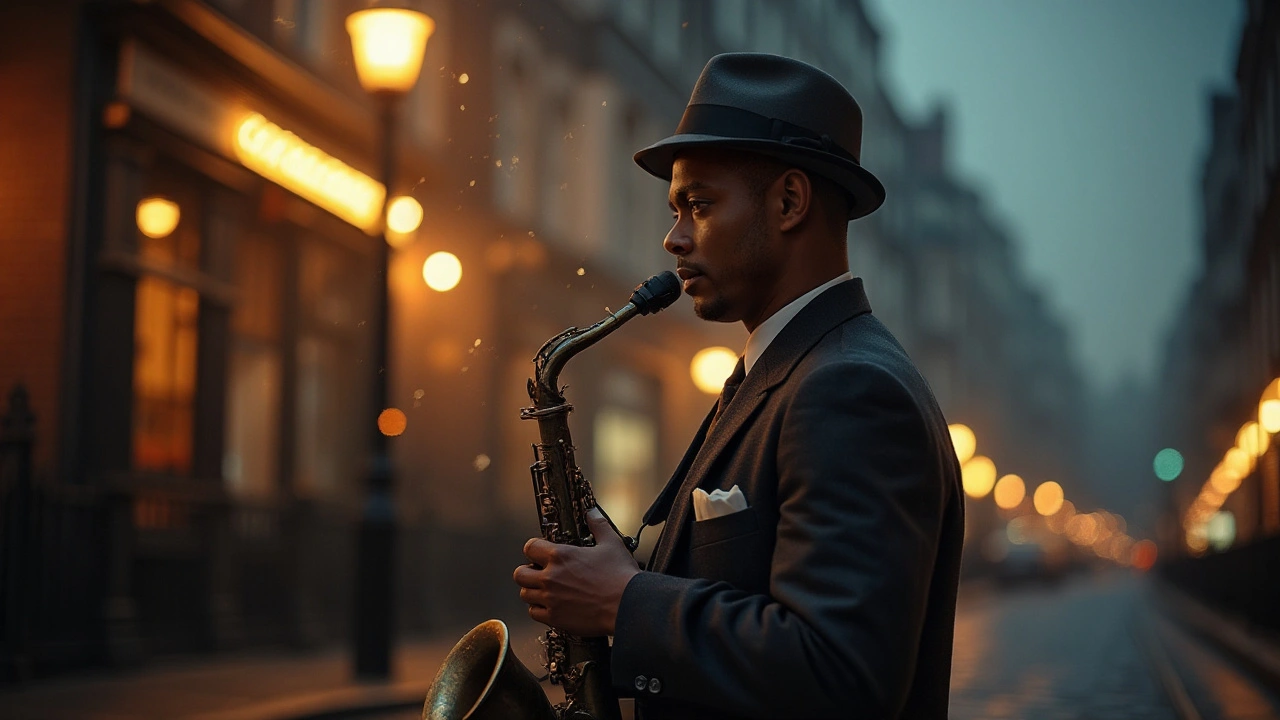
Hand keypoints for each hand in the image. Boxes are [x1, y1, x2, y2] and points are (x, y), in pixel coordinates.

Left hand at [513, 508, 640, 635]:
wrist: (628, 606)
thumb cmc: (621, 577)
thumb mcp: (611, 543)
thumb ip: (598, 525)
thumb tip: (592, 513)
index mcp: (561, 556)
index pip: (530, 547)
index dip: (534, 549)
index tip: (541, 553)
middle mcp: (551, 577)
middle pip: (520, 573)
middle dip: (527, 572)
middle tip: (539, 573)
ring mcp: (551, 599)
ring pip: (525, 594)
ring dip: (533, 591)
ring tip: (544, 590)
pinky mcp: (555, 618)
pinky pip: (534, 613)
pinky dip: (539, 609)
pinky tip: (550, 605)